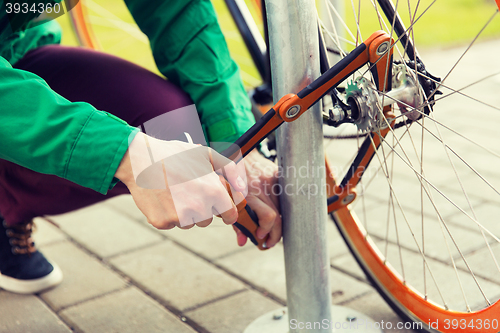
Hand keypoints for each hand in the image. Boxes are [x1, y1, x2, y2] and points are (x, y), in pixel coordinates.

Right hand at [115, 132, 245, 229]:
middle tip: (187, 190)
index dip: (226, 212)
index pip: (230, 215)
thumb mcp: (206, 154)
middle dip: (201, 209)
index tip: (220, 208)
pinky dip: (166, 214)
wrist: (141, 158)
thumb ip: (229, 169)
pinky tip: (161, 197)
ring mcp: (179, 217)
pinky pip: (170, 224)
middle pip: (207, 220)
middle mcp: (199, 208)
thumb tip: (242, 187)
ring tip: (172, 192)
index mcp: (213, 193)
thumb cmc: (175, 154)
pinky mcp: (162, 222)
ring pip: (188, 223)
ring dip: (183, 213)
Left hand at [233, 149, 281, 247]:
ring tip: (272, 233)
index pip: (269, 217)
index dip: (266, 231)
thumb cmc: (228, 177)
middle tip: (268, 243)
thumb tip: (243, 242)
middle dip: (275, 234)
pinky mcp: (278, 174)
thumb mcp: (227, 199)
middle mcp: (262, 187)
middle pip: (278, 217)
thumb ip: (235, 221)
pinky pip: (284, 196)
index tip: (259, 237)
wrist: (237, 150)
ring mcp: (272, 180)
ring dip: (279, 224)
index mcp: (248, 193)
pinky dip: (282, 209)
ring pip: (283, 209)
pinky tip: (277, 216)